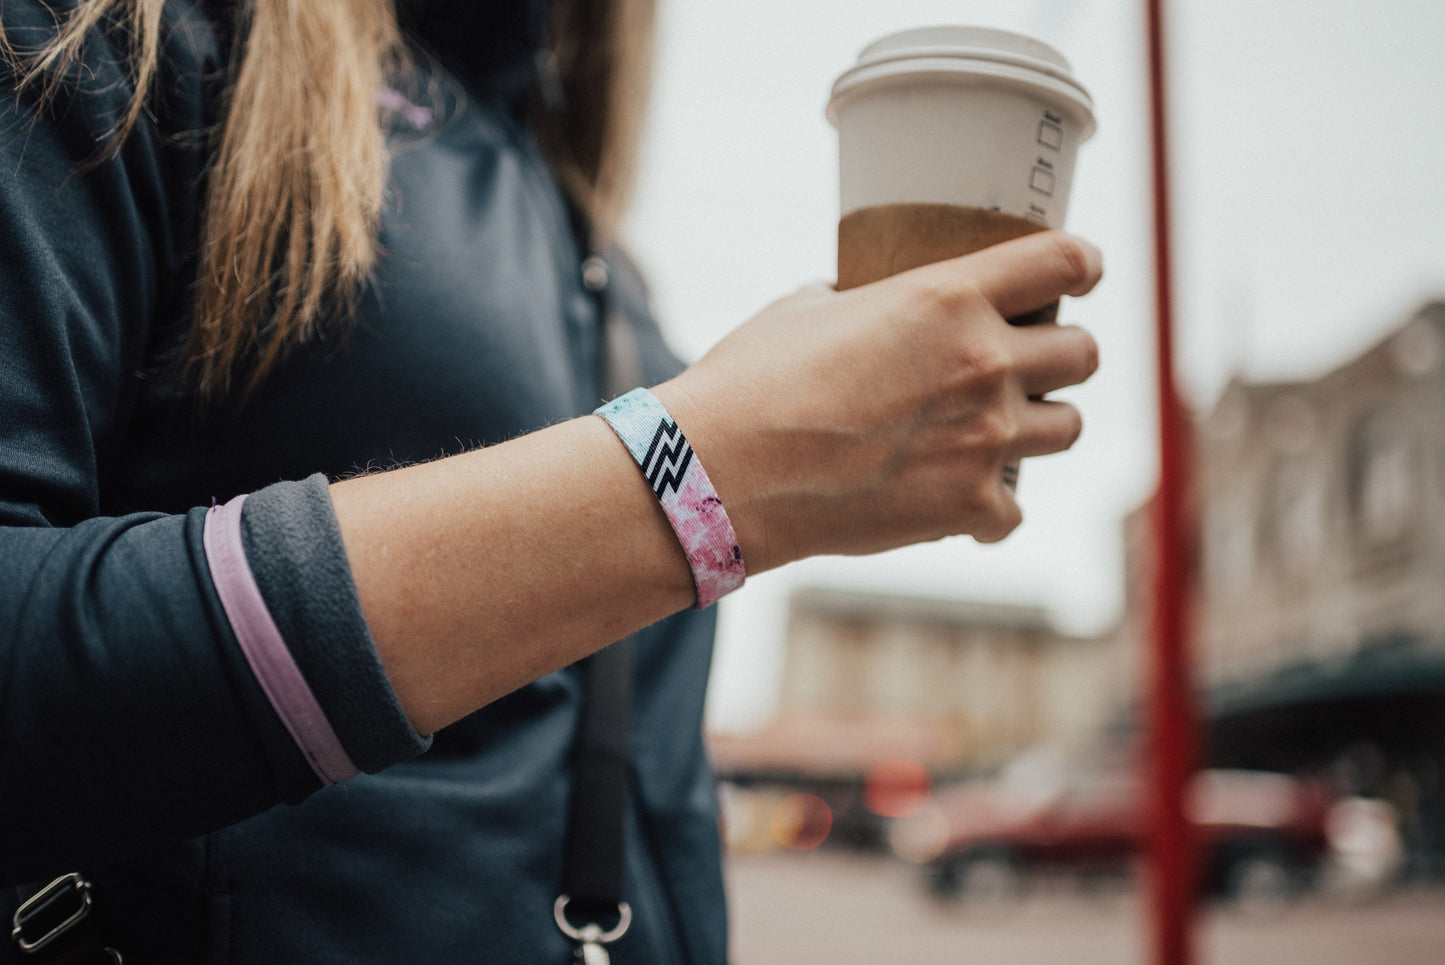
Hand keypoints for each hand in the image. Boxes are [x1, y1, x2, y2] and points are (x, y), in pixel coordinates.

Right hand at [656, 230, 1101, 571]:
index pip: (1063, 260)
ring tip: (997, 432)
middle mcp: (984, 364)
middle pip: (1082, 352)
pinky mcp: (968, 507)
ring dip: (1040, 426)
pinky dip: (991, 507)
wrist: (722, 473)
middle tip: (1030, 363)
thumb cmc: (750, 382)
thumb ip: (864, 301)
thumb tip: (867, 306)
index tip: (1081, 271)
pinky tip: (957, 500)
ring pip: (1069, 429)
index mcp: (949, 297)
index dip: (1081, 263)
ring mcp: (985, 441)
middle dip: (1062, 354)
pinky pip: (1014, 509)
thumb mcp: (805, 308)